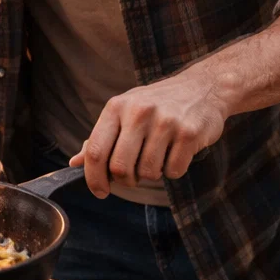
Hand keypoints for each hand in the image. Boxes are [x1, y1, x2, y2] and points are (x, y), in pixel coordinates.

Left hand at [68, 73, 229, 197]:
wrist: (203, 87)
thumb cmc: (157, 103)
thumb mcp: (124, 111)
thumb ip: (100, 137)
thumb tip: (76, 162)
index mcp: (117, 107)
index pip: (96, 151)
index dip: (94, 178)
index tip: (100, 192)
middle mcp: (139, 112)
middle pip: (120, 167)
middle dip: (125, 180)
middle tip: (133, 177)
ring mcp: (165, 122)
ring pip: (147, 172)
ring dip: (151, 174)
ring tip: (157, 157)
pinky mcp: (189, 133)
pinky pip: (173, 171)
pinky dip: (173, 170)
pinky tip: (176, 153)